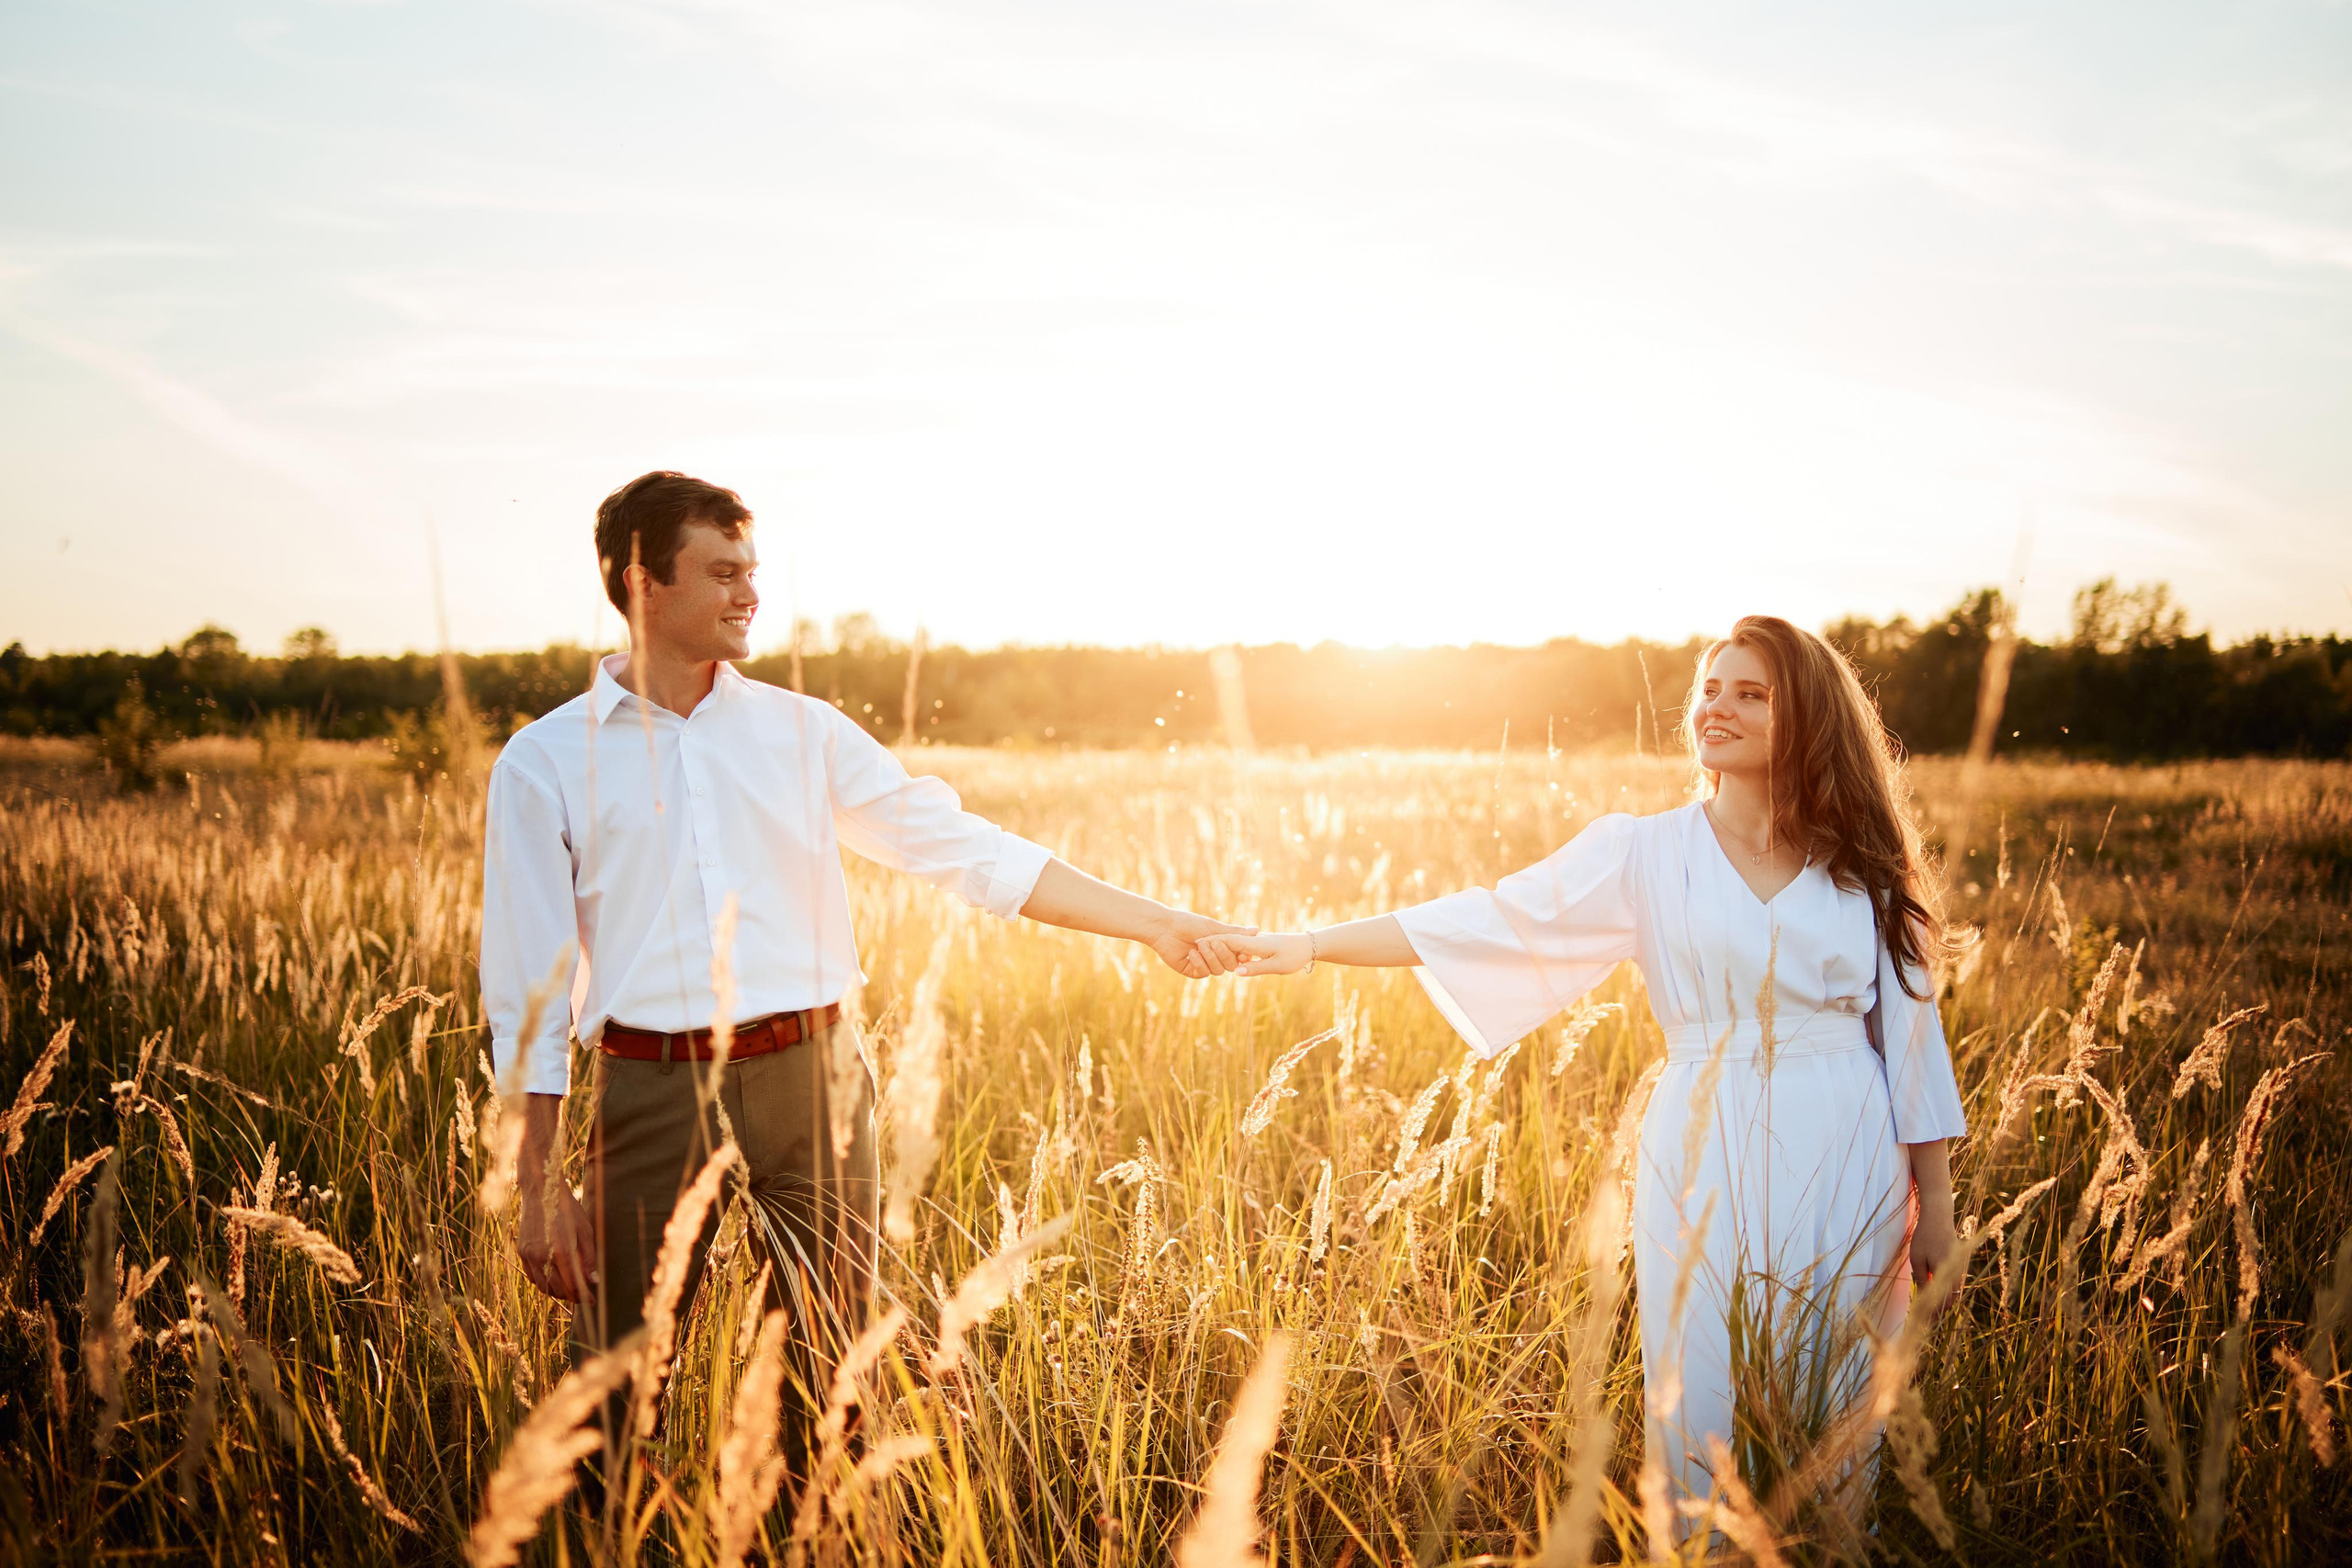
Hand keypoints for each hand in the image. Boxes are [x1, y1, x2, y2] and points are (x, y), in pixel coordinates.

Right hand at [517, 1176, 597, 1301]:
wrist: (541, 1191)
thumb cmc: (567, 1209)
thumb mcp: (585, 1231)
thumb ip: (589, 1258)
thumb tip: (593, 1281)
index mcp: (562, 1251)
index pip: (573, 1284)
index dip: (584, 1296)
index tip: (592, 1301)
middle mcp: (543, 1256)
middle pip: (558, 1289)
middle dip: (572, 1296)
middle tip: (583, 1297)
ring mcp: (529, 1255)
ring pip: (543, 1286)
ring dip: (557, 1292)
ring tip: (570, 1290)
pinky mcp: (522, 1252)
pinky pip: (532, 1276)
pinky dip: (543, 1283)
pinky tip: (554, 1280)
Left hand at [1149, 909, 1259, 978]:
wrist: (1165, 928)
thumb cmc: (1189, 923)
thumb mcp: (1213, 927)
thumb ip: (1235, 932)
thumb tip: (1257, 930)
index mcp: (1223, 945)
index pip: (1240, 954)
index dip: (1242, 954)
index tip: (1242, 950)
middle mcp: (1216, 957)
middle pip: (1231, 965)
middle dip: (1223, 953)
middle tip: (1213, 942)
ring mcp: (1205, 965)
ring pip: (1218, 970)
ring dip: (1209, 957)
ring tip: (1198, 945)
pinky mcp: (1193, 971)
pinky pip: (1203, 973)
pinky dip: (1199, 962)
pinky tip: (1190, 953)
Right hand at [1194, 932, 1312, 976]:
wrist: (1308, 945)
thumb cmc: (1294, 957)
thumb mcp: (1276, 966)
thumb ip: (1256, 968)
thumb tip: (1236, 972)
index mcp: (1255, 944)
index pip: (1229, 941)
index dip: (1212, 942)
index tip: (1196, 943)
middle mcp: (1253, 940)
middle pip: (1227, 939)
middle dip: (1210, 942)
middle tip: (1191, 947)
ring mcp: (1256, 940)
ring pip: (1232, 941)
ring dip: (1217, 943)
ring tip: (1200, 947)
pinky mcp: (1259, 943)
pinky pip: (1239, 943)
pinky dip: (1227, 945)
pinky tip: (1221, 949)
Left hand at [1908, 1187, 1958, 1311]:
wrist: (1939, 1216)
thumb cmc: (1924, 1236)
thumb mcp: (1917, 1258)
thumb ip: (1922, 1279)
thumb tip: (1924, 1298)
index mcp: (1946, 1273)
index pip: (1942, 1302)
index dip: (1933, 1314)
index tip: (1923, 1322)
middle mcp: (1957, 1273)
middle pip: (1950, 1300)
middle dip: (1938, 1310)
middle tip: (1925, 1319)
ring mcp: (1960, 1268)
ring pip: (1953, 1292)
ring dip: (1942, 1300)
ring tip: (1928, 1308)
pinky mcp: (1960, 1263)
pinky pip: (1954, 1283)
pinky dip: (1946, 1290)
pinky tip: (1934, 1291)